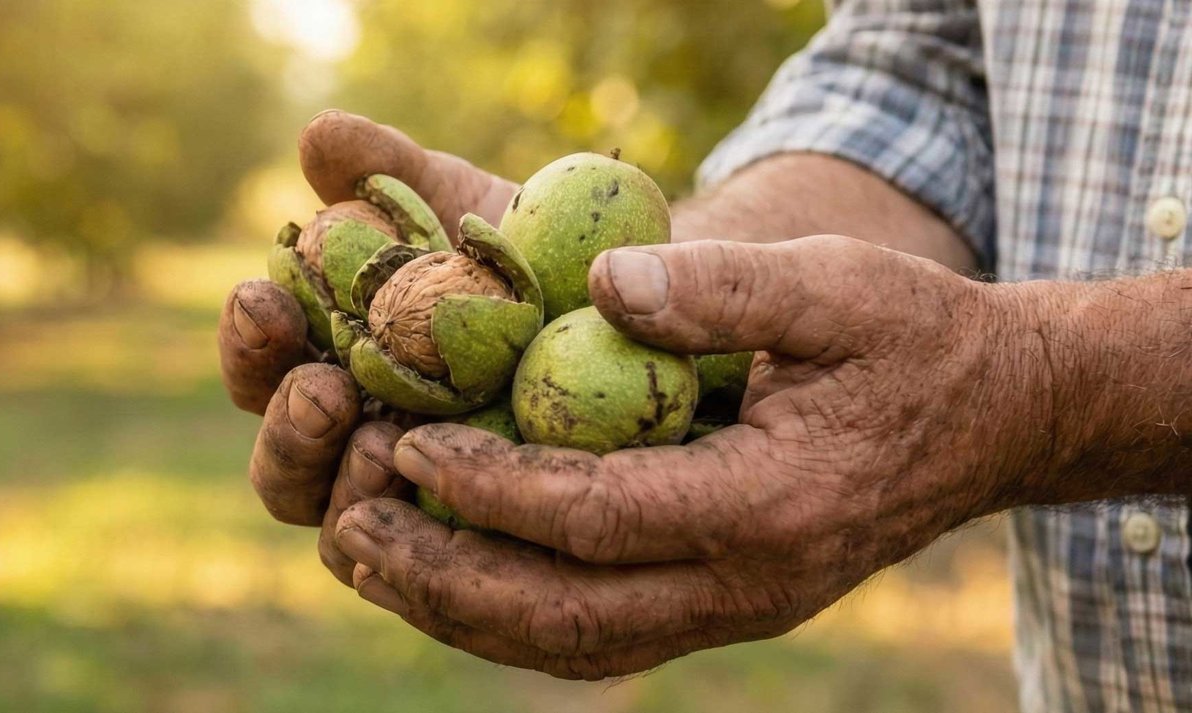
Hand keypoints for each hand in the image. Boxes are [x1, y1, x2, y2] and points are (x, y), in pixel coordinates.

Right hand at [219, 111, 518, 582]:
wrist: (643, 320)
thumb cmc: (527, 261)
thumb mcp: (463, 208)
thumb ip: (390, 175)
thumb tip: (319, 136)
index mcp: (320, 372)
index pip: (260, 371)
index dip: (248, 341)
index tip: (263, 296)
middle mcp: (348, 458)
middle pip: (283, 473)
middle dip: (290, 429)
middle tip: (325, 389)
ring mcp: (408, 520)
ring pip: (343, 535)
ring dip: (348, 489)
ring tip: (382, 441)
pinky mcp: (475, 562)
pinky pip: (435, 576)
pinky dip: (427, 546)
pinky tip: (451, 504)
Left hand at [331, 235, 1055, 678]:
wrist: (991, 420)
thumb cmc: (912, 340)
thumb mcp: (839, 289)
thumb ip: (723, 287)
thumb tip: (601, 278)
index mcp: (772, 507)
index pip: (600, 518)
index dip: (493, 489)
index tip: (407, 445)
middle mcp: (747, 585)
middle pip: (566, 615)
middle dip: (445, 578)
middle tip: (349, 525)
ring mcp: (731, 612)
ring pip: (570, 646)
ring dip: (456, 611)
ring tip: (362, 555)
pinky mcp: (713, 608)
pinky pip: (591, 637)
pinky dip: (502, 616)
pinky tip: (433, 574)